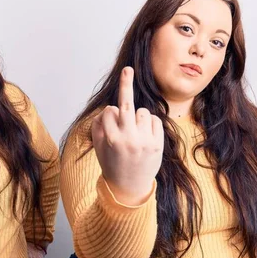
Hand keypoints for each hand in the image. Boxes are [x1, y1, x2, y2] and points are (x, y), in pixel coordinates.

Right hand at [91, 67, 163, 204]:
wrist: (128, 188)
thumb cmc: (112, 164)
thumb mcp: (99, 147)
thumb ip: (100, 126)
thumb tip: (109, 109)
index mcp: (110, 138)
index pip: (110, 111)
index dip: (110, 115)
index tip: (110, 116)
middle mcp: (127, 138)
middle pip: (126, 104)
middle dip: (126, 84)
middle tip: (128, 69)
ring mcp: (143, 140)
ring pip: (142, 112)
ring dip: (138, 117)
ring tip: (136, 134)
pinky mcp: (157, 143)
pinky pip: (155, 120)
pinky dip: (151, 124)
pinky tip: (146, 137)